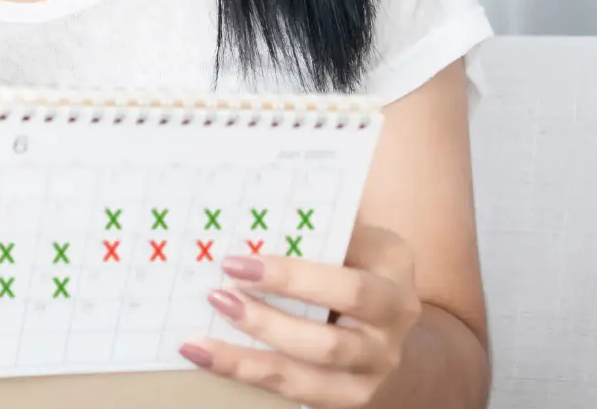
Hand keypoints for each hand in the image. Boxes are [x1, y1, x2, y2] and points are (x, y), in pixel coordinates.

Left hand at [181, 224, 423, 408]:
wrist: (386, 315)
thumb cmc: (353, 258)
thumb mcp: (350, 232)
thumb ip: (316, 224)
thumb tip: (256, 206)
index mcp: (393, 268)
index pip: (346, 281)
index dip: (291, 279)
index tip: (238, 264)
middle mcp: (395, 321)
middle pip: (329, 338)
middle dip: (267, 321)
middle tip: (219, 297)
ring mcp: (376, 365)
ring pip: (309, 371)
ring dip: (250, 355)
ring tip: (202, 338)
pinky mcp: (352, 394)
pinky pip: (295, 389)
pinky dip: (247, 372)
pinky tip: (207, 356)